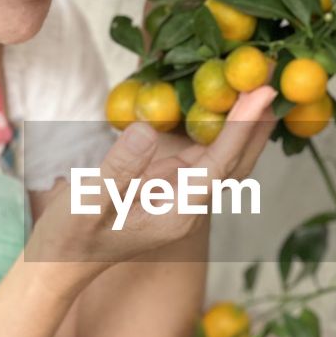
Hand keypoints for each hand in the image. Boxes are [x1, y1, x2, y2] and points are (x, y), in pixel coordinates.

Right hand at [25, 83, 276, 272]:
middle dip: (256, 120)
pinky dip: (218, 126)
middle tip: (275, 74)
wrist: (59, 262)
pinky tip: (226, 101)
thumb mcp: (88, 202)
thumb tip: (147, 128)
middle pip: (235, 160)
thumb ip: (119, 169)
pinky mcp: (166, 184)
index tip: (263, 92)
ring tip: (262, 81)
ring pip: (222, 155)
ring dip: (242, 121)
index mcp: (178, 212)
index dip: (242, 127)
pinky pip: (201, 152)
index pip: (220, 164)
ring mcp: (179, 194)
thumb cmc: (71, 237)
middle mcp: (188, 204)